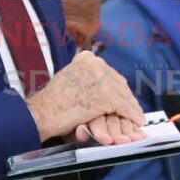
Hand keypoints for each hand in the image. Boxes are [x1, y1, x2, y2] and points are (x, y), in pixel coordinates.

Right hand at [25, 51, 144, 142]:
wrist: (43, 113)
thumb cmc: (52, 101)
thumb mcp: (70, 78)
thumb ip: (86, 77)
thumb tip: (103, 83)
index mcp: (86, 59)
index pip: (109, 73)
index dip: (117, 86)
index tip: (123, 95)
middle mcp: (95, 64)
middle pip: (118, 82)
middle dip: (126, 97)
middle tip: (133, 108)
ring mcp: (101, 79)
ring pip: (123, 95)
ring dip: (131, 108)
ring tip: (137, 116)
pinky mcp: (105, 96)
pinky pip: (124, 107)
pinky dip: (132, 115)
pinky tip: (137, 120)